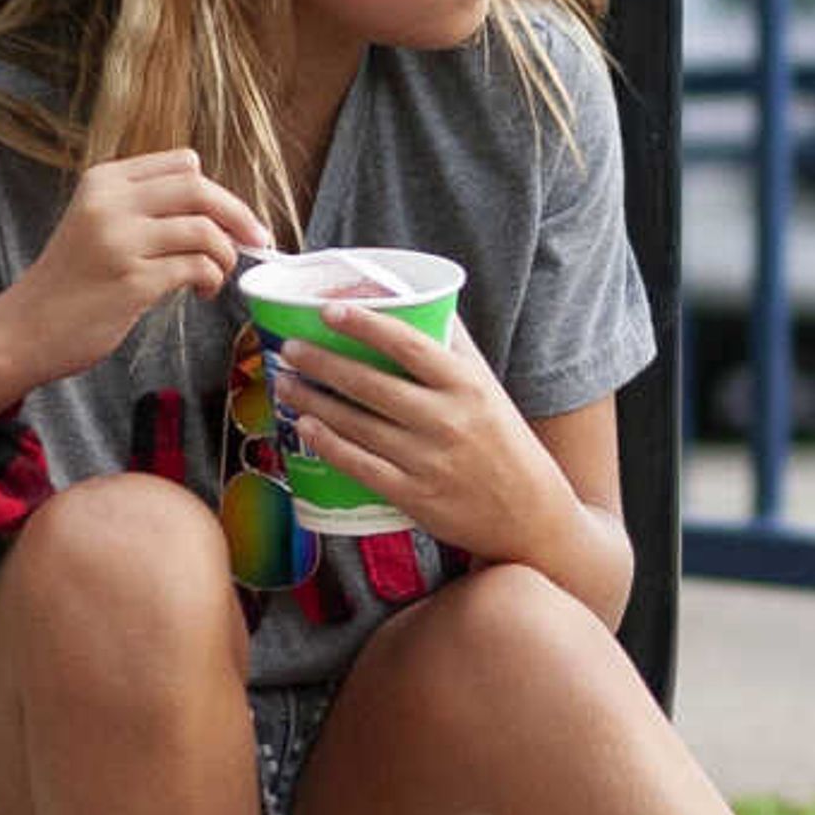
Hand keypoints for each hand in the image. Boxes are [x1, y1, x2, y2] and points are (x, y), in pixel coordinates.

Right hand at [0, 149, 271, 381]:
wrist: (23, 329)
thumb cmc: (68, 284)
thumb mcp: (96, 225)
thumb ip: (143, 209)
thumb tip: (215, 213)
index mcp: (103, 181)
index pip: (182, 163)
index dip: (217, 191)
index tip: (234, 218)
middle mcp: (110, 203)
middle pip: (199, 188)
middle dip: (238, 215)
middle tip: (256, 241)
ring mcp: (119, 240)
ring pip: (204, 229)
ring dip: (225, 255)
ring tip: (216, 276)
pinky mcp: (131, 280)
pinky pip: (196, 267)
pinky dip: (212, 279)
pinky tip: (203, 293)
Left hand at [268, 308, 580, 564]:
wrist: (530, 515)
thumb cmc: (505, 442)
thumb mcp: (489, 388)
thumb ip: (455, 347)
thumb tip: (423, 299)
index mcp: (467, 386)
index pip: (410, 344)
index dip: (367, 324)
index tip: (329, 310)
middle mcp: (448, 421)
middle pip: (372, 384)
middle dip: (323, 363)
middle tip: (289, 348)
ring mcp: (429, 461)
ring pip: (358, 424)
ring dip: (314, 401)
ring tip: (284, 382)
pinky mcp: (415, 496)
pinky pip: (361, 466)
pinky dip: (329, 445)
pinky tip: (304, 427)